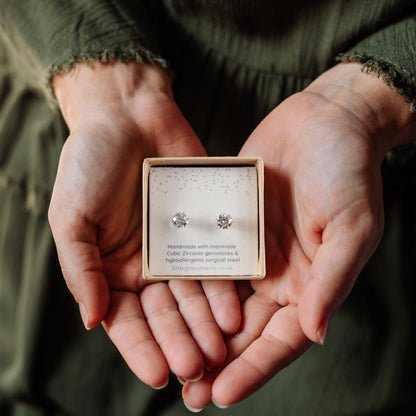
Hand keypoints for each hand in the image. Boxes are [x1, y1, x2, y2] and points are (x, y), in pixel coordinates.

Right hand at [48, 62, 240, 387]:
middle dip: (180, 341)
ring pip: (195, 295)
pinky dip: (224, 286)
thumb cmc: (90, 164)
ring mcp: (179, 249)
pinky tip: (235, 309)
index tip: (159, 374)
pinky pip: (216, 261)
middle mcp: (148, 267)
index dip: (142, 348)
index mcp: (113, 271)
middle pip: (166, 314)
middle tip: (197, 367)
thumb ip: (82, 269)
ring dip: (206, 323)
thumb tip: (92, 320)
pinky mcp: (204, 228)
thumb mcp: (72, 218)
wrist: (128, 116)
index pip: (127, 321)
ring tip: (221, 348)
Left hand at [182, 63, 415, 408]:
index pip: (279, 339)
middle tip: (186, 391)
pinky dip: (188, 280)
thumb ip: (332, 280)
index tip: (221, 394)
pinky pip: (206, 256)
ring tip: (167, 355)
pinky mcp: (229, 224)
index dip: (253, 368)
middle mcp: (277, 274)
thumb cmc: (348, 172)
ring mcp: (249, 250)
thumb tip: (314, 333)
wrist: (325, 121)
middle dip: (217, 361)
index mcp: (309, 283)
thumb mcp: (351, 226)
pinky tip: (161, 299)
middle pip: (244, 330)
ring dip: (195, 329)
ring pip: (218, 300)